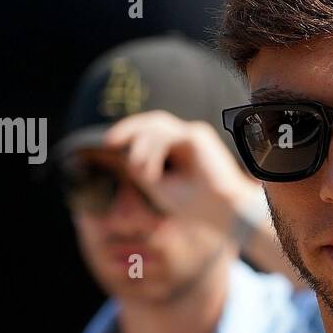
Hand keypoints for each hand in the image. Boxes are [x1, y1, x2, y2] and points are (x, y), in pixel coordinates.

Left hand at [102, 110, 259, 234]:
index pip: (151, 130)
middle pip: (152, 120)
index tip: (109, 144)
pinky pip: (166, 135)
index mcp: (179, 149)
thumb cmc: (195, 204)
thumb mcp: (157, 185)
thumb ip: (140, 167)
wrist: (223, 212)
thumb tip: (124, 153)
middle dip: (128, 128)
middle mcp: (187, 138)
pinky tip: (151, 171)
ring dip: (141, 148)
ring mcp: (194, 134)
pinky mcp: (197, 136)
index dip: (129, 131)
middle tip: (110, 141)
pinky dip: (153, 152)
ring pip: (156, 126)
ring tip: (141, 171)